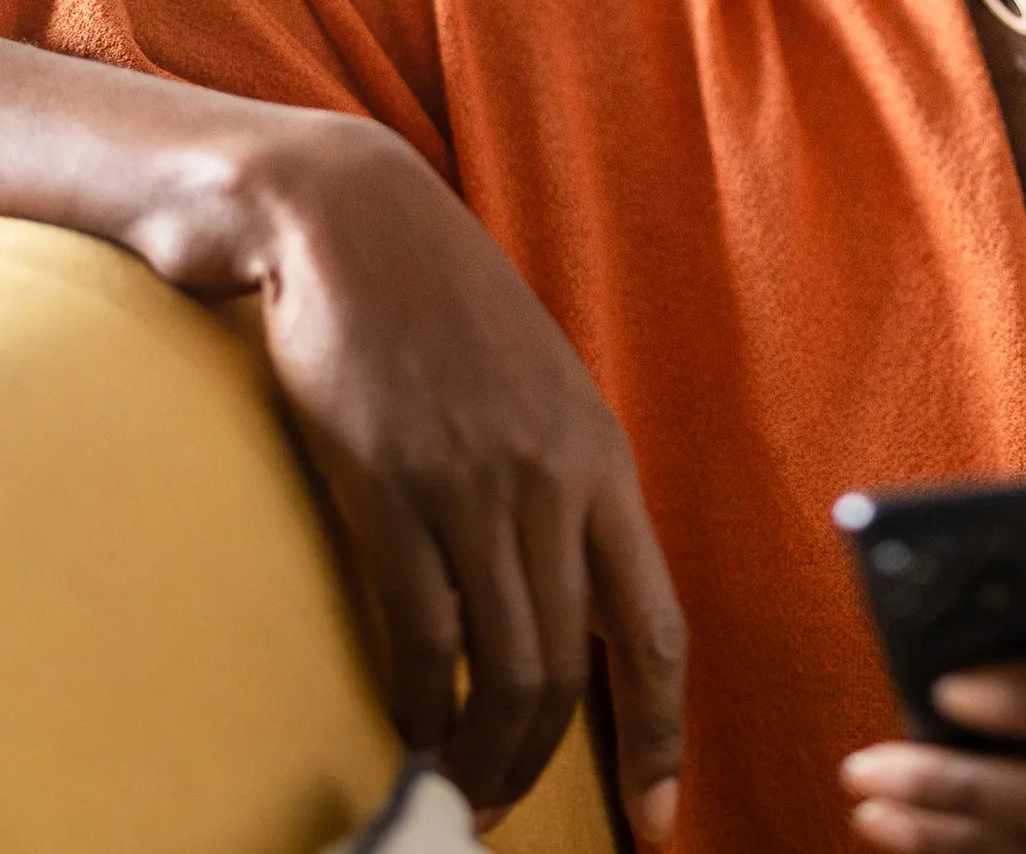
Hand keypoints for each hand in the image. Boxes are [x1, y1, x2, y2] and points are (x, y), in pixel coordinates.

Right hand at [233, 120, 686, 842]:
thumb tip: (578, 589)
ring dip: (483, 751)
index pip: (656, 623)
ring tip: (461, 789)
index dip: (665, 731)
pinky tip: (410, 729)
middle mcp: (551, 482)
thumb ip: (567, 484)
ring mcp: (470, 488)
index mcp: (601, 458)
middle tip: (509, 806)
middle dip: (547, 758)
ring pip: (502, 665)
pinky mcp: (388, 491)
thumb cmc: (453, 310)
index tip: (660, 816)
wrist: (360, 230)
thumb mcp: (545, 390)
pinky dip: (418, 703)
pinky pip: (418, 633)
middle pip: (573, 665)